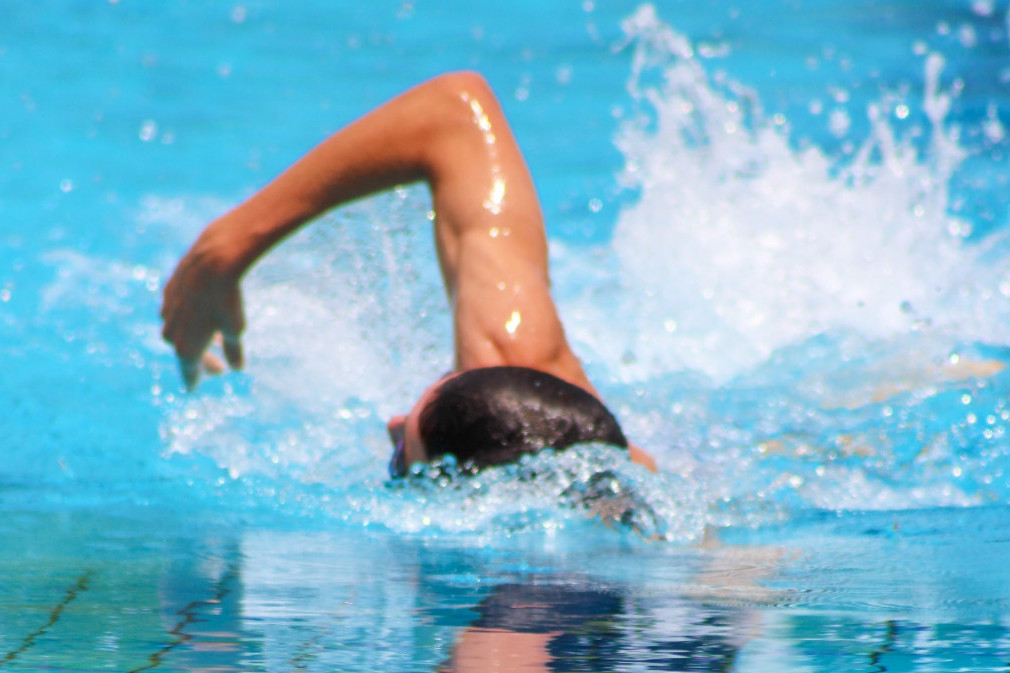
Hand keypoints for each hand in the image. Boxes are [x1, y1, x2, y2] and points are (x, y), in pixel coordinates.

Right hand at [160, 239, 245, 390]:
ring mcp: (167, 309)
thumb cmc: (227, 299)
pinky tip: (199, 315)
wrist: (213, 260)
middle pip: (183, 351)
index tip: (193, 388)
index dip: (192, 379)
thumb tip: (236, 367)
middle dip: (200, 361)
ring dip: (193, 338)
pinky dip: (186, 318)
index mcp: (186, 346)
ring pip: (175, 330)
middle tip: (218, 370)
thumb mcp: (236, 329)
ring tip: (215, 341)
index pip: (188, 369)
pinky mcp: (169, 290)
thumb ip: (234, 350)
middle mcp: (171, 330)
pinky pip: (173, 310)